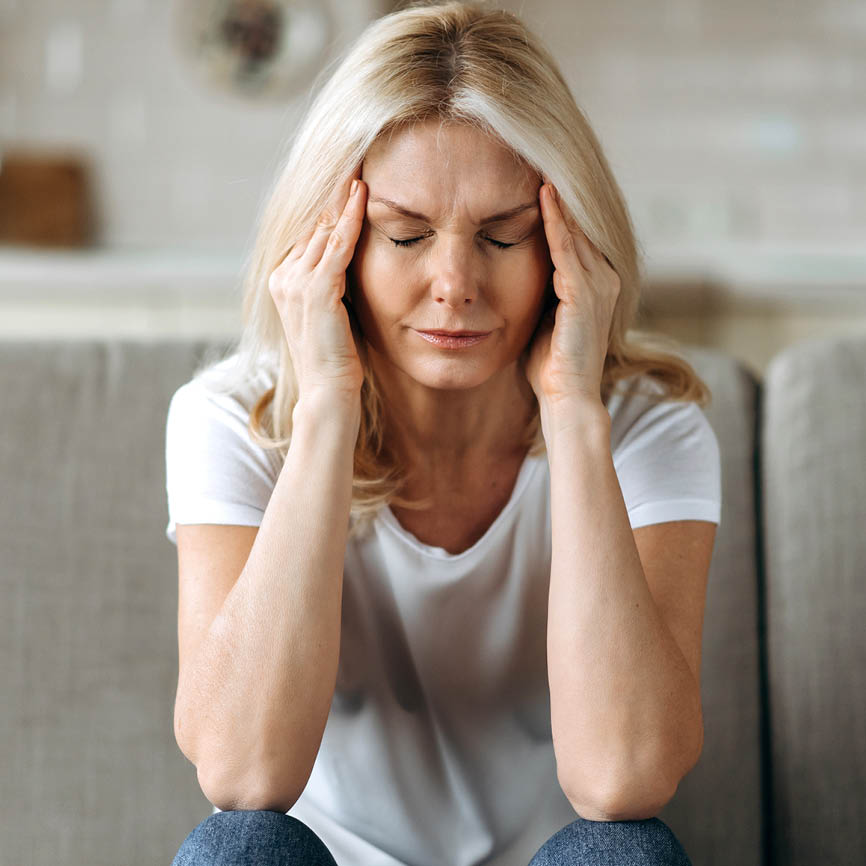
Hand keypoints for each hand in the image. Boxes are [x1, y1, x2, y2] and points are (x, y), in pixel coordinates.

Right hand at [268, 170, 366, 401]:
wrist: (327, 391)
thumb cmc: (335, 357)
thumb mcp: (331, 312)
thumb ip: (333, 283)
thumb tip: (349, 259)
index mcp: (283, 280)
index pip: (309, 232)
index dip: (329, 206)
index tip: (349, 178)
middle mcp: (283, 276)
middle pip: (313, 224)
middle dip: (335, 193)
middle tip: (357, 158)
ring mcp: (296, 282)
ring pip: (323, 228)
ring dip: (343, 197)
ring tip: (361, 167)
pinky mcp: (316, 290)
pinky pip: (336, 244)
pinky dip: (350, 217)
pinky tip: (362, 195)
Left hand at [523, 182, 619, 407]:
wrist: (566, 398)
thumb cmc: (550, 366)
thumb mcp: (545, 318)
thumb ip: (542, 293)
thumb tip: (518, 273)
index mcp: (595, 285)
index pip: (575, 237)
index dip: (557, 208)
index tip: (535, 177)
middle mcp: (604, 279)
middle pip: (579, 226)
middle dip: (560, 194)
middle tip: (538, 156)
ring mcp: (599, 285)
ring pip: (575, 231)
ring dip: (558, 198)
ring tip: (539, 163)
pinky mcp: (586, 294)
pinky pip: (568, 249)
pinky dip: (556, 221)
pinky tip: (543, 195)